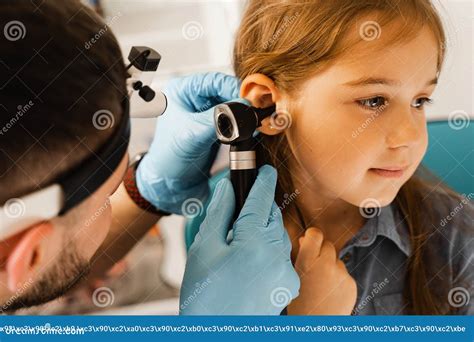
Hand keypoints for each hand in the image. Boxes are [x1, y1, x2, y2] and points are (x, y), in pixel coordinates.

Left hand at [136, 72, 247, 213]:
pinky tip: (248, 129)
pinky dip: (242, 125)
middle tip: (254, 111)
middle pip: (226, 91)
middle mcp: (195, 99)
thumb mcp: (192, 135)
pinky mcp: (215, 129)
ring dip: (243, 114)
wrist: (170, 184)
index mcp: (182, 92)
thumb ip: (217, 120)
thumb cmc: (168, 158)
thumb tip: (241, 107)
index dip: (233, 87)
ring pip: (232, 106)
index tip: (248, 99)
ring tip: (252, 121)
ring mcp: (206, 114)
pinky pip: (234, 121)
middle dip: (241, 102)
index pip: (213, 80)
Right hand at [179, 165, 299, 314]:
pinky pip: (281, 255)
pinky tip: (248, 261)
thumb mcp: (203, 249)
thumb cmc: (204, 296)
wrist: (218, 334)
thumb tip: (228, 189)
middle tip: (236, 216)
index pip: (262, 199)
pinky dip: (268, 250)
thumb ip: (219, 213)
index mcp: (254, 243)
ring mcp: (286, 272)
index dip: (262, 180)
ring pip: (278, 235)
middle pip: (272, 216)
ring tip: (238, 244)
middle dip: (258, 209)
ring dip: (263, 230)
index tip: (264, 169)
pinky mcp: (288, 284)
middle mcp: (277, 256)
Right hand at [287, 228, 356, 314]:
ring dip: (330, 266)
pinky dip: (338, 279)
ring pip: (337, 260)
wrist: (317, 327)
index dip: (312, 236)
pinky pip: (344, 274)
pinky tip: (330, 292)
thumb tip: (305, 240)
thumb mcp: (293, 278)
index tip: (309, 241)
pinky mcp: (352, 284)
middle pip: (328, 245)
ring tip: (321, 285)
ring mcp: (341, 274)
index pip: (315, 234)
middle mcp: (326, 264)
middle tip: (314, 267)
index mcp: (307, 262)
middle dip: (322, 252)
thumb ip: (300, 257)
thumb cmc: (300, 305)